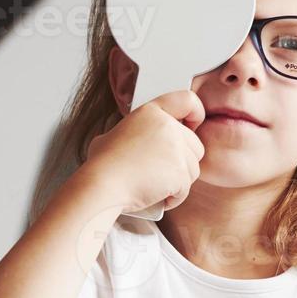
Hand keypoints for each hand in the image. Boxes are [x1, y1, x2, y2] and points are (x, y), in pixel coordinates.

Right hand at [81, 90, 204, 212]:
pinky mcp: (180, 172)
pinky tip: (155, 196)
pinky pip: (185, 188)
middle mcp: (167, 126)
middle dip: (182, 162)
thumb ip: (133, 133)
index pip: (187, 100)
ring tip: (153, 186)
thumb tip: (130, 141)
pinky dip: (172, 197)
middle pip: (195, 144)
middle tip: (160, 172)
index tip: (192, 126)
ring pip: (192, 169)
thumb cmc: (101, 165)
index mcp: (151, 112)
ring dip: (177, 182)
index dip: (195, 114)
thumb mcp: (112, 135)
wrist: (100, 185)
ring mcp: (175, 149)